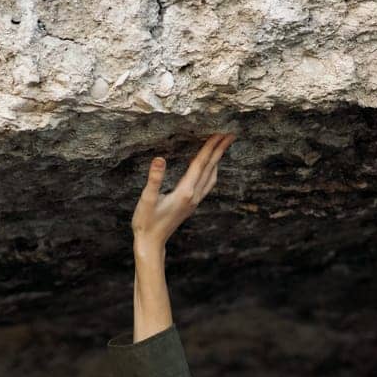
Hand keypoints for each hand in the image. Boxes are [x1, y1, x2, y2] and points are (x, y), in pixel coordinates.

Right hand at [131, 132, 237, 252]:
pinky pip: (206, 184)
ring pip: (211, 177)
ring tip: (223, 147)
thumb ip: (154, 179)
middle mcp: (193, 196)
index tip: (219, 133)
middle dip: (220, 150)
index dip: (210, 147)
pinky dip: (211, 171)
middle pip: (210, 168)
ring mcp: (194, 202)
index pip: (200, 164)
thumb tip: (159, 159)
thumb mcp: (147, 199)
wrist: (151, 243)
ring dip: (217, 160)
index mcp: (185, 192)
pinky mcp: (191, 205)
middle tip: (230, 134)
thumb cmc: (146, 222)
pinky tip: (210, 167)